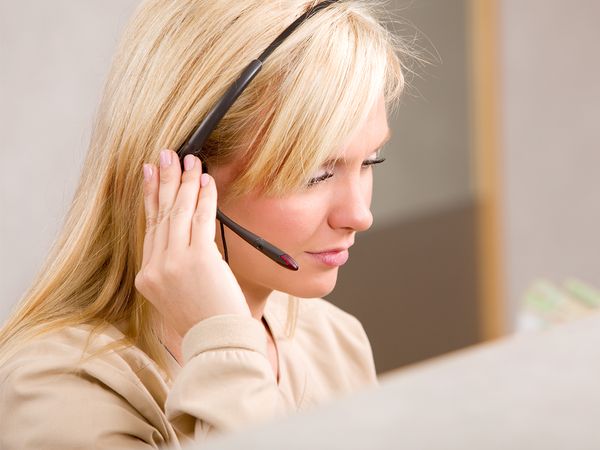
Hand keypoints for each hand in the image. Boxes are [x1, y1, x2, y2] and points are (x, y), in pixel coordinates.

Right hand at [135, 149, 250, 336]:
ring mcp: (174, 263)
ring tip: (188, 160)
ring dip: (184, 183)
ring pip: (178, 213)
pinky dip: (204, 198)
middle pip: (159, 215)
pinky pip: (200, 220)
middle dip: (163, 181)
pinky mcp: (198, 259)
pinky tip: (206, 181)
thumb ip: (176, 265)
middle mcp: (156, 267)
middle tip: (165, 155)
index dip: (151, 198)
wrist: (217, 342)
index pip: (149, 228)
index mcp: (148, 276)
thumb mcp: (180, 293)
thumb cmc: (205, 319)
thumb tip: (190, 231)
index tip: (150, 176)